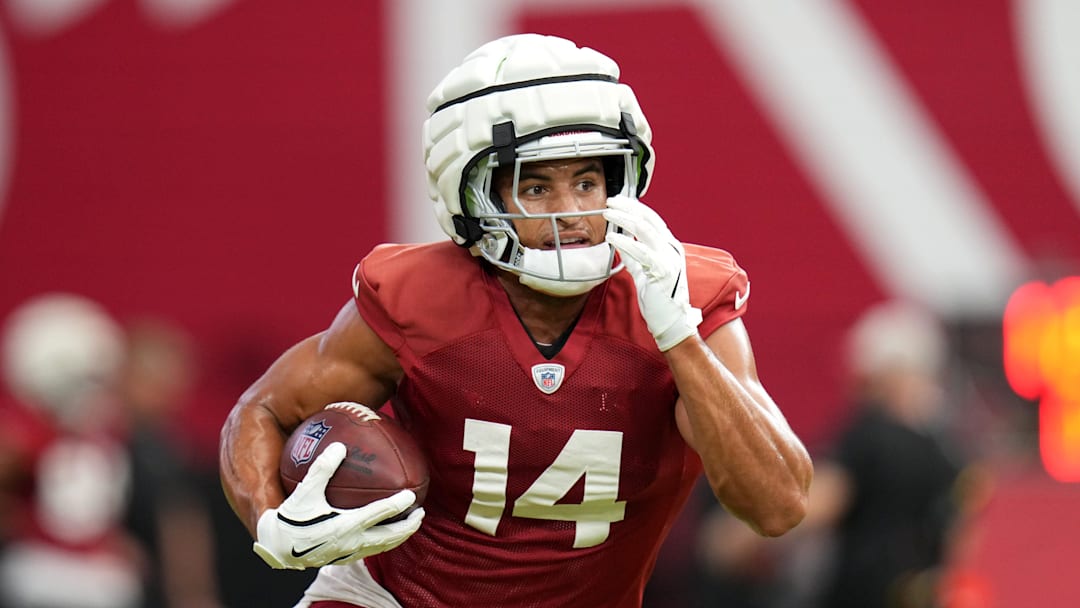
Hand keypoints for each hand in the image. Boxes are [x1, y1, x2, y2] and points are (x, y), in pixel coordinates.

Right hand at [253, 442, 423, 569]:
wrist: (276, 548)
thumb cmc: (290, 517)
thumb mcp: (305, 491)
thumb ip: (322, 468)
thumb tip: (339, 446)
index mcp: (346, 526)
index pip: (380, 514)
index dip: (398, 505)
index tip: (412, 495)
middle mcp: (352, 543)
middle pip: (389, 537)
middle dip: (408, 526)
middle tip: (420, 513)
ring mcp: (348, 553)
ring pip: (382, 547)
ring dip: (398, 536)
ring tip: (409, 524)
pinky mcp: (343, 559)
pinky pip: (369, 551)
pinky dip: (382, 542)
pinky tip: (382, 532)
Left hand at [604, 195, 701, 350]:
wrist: (672, 322)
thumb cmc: (658, 299)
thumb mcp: (643, 272)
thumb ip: (634, 256)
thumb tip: (619, 241)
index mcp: (668, 247)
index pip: (652, 219)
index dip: (634, 207)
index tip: (617, 201)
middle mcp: (671, 248)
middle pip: (648, 218)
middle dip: (628, 206)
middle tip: (609, 201)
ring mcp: (669, 258)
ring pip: (645, 229)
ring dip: (624, 219)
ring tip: (607, 214)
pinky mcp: (662, 270)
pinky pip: (641, 251)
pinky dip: (625, 242)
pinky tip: (611, 238)